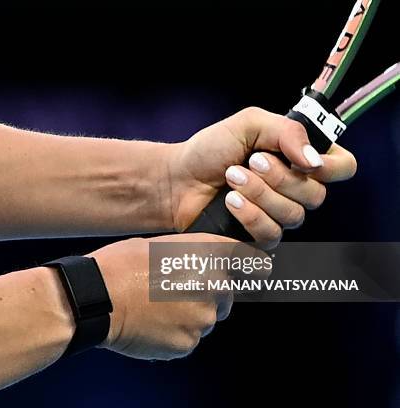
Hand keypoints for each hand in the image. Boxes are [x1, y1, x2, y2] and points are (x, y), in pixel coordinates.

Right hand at [89, 233, 238, 360]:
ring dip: (189, 315)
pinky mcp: (188, 342)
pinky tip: (152, 323)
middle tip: (173, 292)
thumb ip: (191, 258)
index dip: (253, 266)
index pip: (250, 260)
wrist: (97, 297)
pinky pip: (189, 338)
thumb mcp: (160, 246)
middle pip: (226, 294)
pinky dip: (175, 333)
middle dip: (206, 295)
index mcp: (207, 254)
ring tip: (156, 308)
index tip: (256, 272)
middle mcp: (213, 284)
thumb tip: (204, 270)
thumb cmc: (121, 266)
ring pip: (206, 319)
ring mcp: (203, 317)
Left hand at [166, 107, 356, 246]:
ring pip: (293, 216)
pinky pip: (272, 234)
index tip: (303, 161)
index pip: (343, 167)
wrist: (177, 179)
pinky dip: (250, 215)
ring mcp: (278, 215)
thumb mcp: (249, 124)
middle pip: (317, 195)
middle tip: (250, 162)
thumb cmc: (210, 150)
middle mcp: (296, 188)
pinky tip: (231, 202)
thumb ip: (287, 132)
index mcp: (300, 158)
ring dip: (260, 193)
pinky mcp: (259, 236)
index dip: (330, 167)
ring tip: (231, 177)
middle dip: (280, 178)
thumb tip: (314, 161)